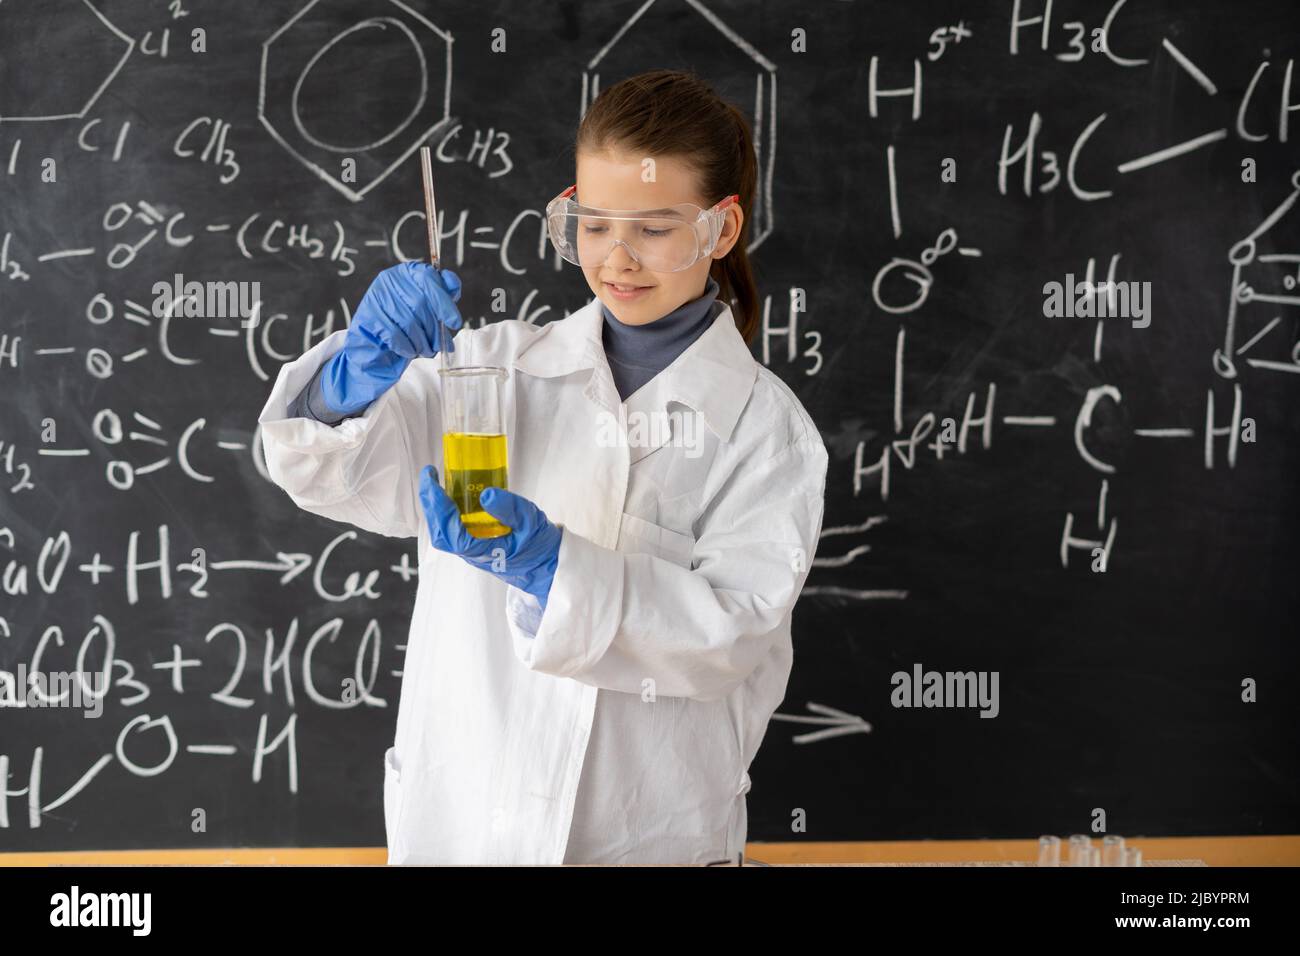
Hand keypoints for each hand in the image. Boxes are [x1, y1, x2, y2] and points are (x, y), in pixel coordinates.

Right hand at [321, 262, 462, 415]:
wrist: (375, 343)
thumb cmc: (404, 323)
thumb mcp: (426, 308)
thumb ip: (441, 296)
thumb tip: (453, 287)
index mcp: (407, 272)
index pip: (429, 278)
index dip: (444, 302)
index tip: (455, 322)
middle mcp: (390, 279)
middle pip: (420, 303)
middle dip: (433, 328)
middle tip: (438, 344)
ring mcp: (376, 296)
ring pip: (408, 321)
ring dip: (421, 341)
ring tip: (424, 349)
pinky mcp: (367, 316)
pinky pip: (394, 334)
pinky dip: (406, 346)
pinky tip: (409, 350)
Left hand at [418, 465, 562, 608]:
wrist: (549, 567)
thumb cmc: (541, 546)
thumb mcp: (531, 522)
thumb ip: (511, 508)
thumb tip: (486, 493)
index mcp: (483, 551)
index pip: (450, 532)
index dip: (438, 507)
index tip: (433, 482)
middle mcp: (473, 553)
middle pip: (440, 533)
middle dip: (430, 504)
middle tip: (429, 476)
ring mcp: (473, 551)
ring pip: (444, 533)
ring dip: (435, 508)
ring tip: (435, 483)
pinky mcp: (476, 546)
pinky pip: (452, 531)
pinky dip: (446, 512)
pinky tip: (451, 496)